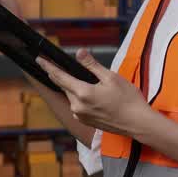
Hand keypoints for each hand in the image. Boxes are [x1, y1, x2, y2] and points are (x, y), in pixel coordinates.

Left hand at [35, 49, 151, 137]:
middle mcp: (78, 107)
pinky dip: (81, 98)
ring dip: (75, 88)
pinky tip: (95, 96)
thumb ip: (92, 65)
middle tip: (68, 67)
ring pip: (71, 96)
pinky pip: (77, 106)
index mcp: (83, 93)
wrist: (138, 123)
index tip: (39, 60)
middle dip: (64, 76)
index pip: (59, 77)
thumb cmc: (128, 100)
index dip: (48, 67)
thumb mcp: (111, 77)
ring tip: (93, 84)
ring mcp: (81, 116)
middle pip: (65, 86)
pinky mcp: (85, 121)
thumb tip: (79, 53)